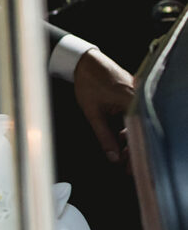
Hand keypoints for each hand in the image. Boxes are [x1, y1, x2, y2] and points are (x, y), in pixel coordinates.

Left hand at [72, 47, 134, 162]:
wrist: (86, 61)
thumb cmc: (88, 83)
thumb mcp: (93, 113)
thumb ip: (104, 136)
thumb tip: (113, 156)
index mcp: (132, 102)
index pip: (140, 134)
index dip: (135, 154)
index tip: (130, 168)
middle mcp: (141, 98)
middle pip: (143, 131)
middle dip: (135, 150)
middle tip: (127, 165)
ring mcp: (140, 96)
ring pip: (141, 124)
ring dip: (132, 139)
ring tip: (121, 153)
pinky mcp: (136, 94)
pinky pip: (137, 115)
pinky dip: (131, 127)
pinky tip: (121, 136)